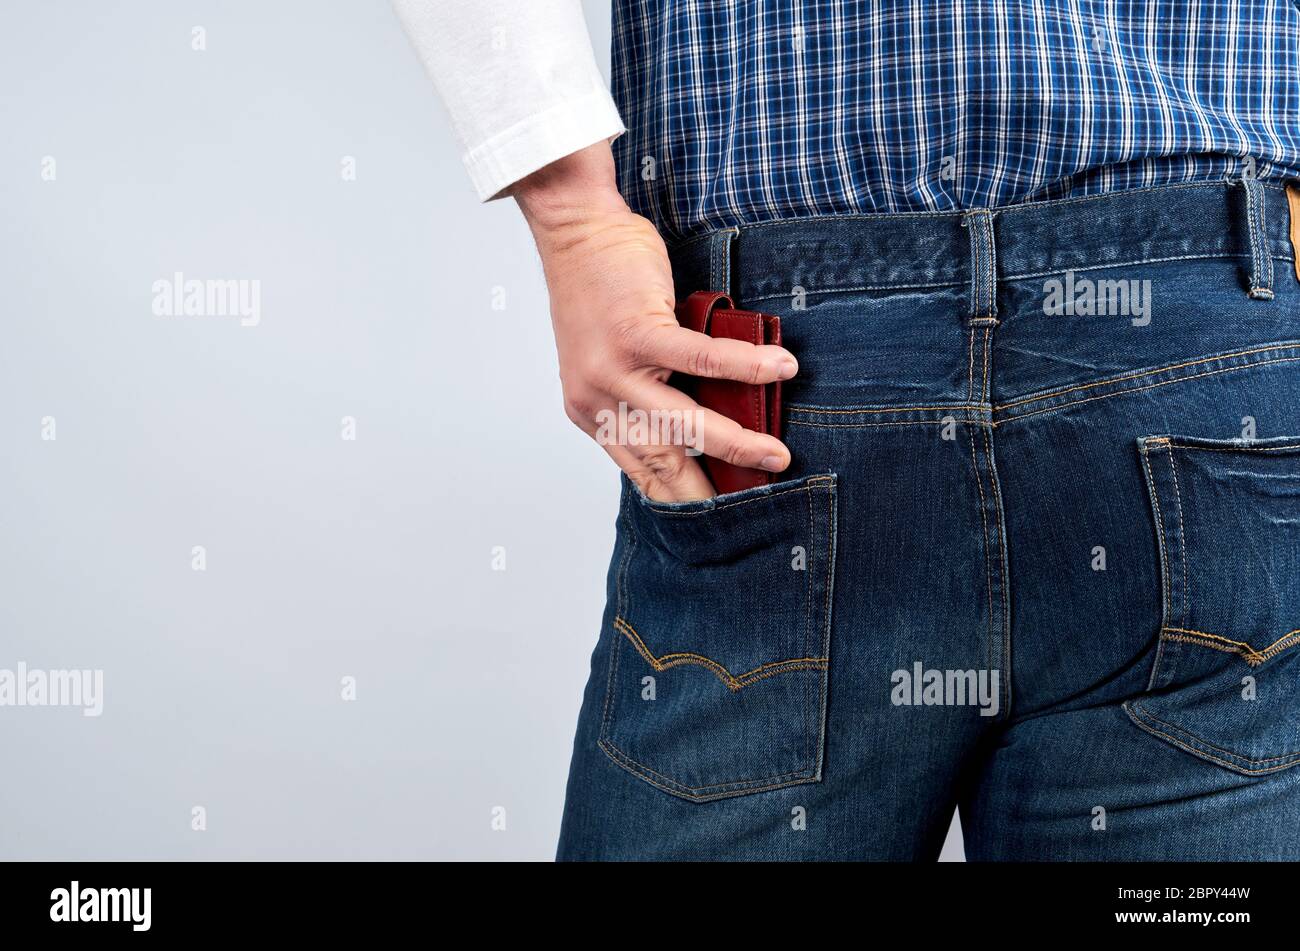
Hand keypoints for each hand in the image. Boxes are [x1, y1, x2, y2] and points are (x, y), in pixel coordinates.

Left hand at [512, 143, 796, 501]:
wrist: (573, 229)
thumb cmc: (602, 288)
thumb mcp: (614, 355)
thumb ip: (648, 391)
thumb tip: (707, 420)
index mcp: (591, 410)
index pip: (640, 468)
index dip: (680, 495)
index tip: (716, 517)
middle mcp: (596, 398)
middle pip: (662, 460)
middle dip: (711, 490)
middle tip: (754, 509)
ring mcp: (613, 368)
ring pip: (682, 423)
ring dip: (736, 445)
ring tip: (777, 458)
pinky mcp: (636, 333)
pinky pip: (700, 360)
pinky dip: (744, 368)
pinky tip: (780, 371)